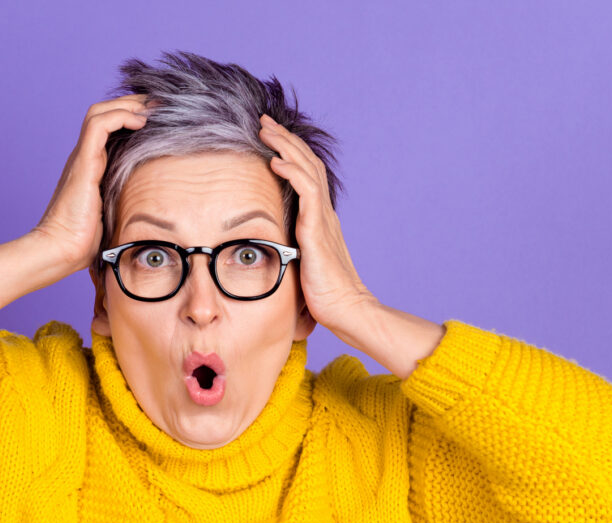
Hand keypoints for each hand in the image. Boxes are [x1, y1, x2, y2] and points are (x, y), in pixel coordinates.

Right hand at [31, 94, 151, 271]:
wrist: (61, 250)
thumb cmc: (85, 242)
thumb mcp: (116, 215)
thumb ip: (128, 204)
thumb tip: (157, 212)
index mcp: (92, 166)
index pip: (109, 127)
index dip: (132, 115)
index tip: (159, 116)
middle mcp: (85, 157)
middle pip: (104, 113)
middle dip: (133, 103)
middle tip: (160, 103)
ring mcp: (82, 158)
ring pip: (99, 112)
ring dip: (127, 105)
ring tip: (152, 108)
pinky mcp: (83, 162)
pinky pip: (98, 125)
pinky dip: (120, 116)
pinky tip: (140, 121)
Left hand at [257, 114, 374, 330]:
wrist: (347, 311)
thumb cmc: (324, 295)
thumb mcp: (302, 265)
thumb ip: (290, 250)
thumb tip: (265, 250)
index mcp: (320, 219)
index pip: (306, 174)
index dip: (289, 153)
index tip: (269, 137)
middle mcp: (324, 213)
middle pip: (307, 163)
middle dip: (285, 140)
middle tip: (264, 121)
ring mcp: (323, 220)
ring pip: (307, 170)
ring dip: (286, 147)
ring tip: (267, 131)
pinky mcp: (318, 232)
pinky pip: (307, 193)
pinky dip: (292, 173)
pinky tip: (276, 161)